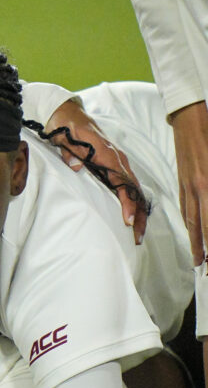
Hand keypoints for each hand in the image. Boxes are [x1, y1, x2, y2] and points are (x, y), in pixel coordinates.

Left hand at [45, 98, 147, 243]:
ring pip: (134, 188)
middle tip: (137, 236)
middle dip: (138, 213)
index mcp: (106, 153)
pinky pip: (127, 185)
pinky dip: (133, 201)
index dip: (127, 202)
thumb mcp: (62, 138)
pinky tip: (134, 216)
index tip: (128, 219)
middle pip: (134, 189)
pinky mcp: (113, 164)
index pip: (122, 182)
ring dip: (138, 210)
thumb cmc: (64, 127)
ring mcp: (116, 161)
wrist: (66, 113)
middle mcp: (116, 158)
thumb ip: (69, 152)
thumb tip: (76, 166)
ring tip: (138, 233)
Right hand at [171, 102, 207, 264]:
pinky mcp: (183, 181)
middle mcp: (199, 188)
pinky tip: (191, 231)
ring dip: (195, 242)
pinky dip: (188, 223)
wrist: (191, 118)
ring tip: (197, 259)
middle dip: (204, 250)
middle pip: (201, 226)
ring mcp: (188, 185)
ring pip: (191, 220)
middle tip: (206, 269)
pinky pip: (185, 207)